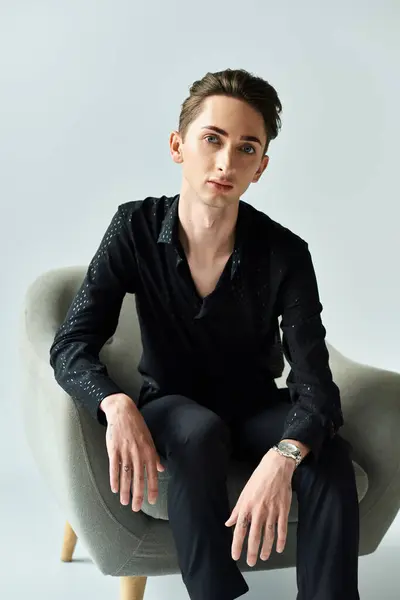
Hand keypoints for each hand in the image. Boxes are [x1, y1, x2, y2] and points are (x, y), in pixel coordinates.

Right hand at [100, 394, 164, 510]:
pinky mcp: (114, 449)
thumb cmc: (137, 426)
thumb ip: (154, 456)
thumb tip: (161, 469)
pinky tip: (114, 489)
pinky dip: (114, 479)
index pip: (152, 474)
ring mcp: (125, 451)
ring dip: (125, 490)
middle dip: (138, 494)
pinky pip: (114, 467)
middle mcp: (138, 453)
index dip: (152, 488)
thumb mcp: (149, 439)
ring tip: (124, 502)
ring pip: (126, 475)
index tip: (151, 501)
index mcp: (148, 451)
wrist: (123, 411)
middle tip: (136, 508)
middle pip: (138, 478)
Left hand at [225, 449, 294, 565]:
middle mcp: (258, 511)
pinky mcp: (283, 510)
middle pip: (254, 536)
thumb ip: (237, 510)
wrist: (276, 467)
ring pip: (269, 535)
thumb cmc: (259, 478)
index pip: (240, 529)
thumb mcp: (244, 492)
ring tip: (264, 557)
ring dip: (266, 548)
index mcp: (246, 506)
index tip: (235, 556)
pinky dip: (281, 540)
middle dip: (252, 551)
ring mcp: (272, 511)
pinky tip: (279, 548)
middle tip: (251, 562)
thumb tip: (229, 523)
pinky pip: (282, 529)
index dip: (237, 544)